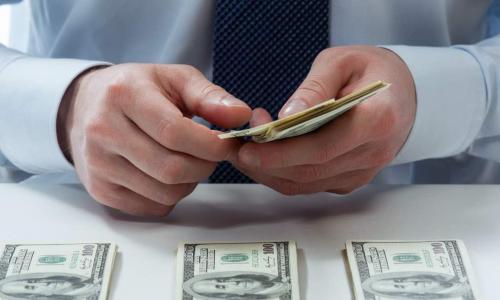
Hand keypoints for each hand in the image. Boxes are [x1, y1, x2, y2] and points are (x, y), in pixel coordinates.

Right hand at [58, 64, 250, 215]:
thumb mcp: (175, 79)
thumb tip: (240, 116)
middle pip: (171, 168)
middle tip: (212, 154)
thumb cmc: (138, 90)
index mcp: (124, 95)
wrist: (85, 107)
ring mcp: (98, 164)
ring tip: (188, 160)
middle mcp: (103, 131)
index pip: (174, 132)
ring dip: (190, 182)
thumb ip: (210, 97)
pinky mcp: (100, 190)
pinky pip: (151, 207)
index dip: (211, 145)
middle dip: (205, 166)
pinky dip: (170, 196)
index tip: (229, 143)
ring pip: (164, 193)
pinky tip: (166, 174)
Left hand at [233, 46, 415, 194]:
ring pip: (307, 184)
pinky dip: (284, 174)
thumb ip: (314, 88)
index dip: (282, 153)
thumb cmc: (372, 72)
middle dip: (267, 163)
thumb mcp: (342, 62)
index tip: (249, 148)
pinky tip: (268, 157)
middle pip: (310, 170)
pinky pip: (311, 185)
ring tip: (246, 149)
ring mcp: (363, 172)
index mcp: (377, 119)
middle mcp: (372, 153)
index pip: (323, 147)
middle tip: (237, 147)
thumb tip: (286, 115)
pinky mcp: (351, 180)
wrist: (402, 94)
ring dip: (270, 171)